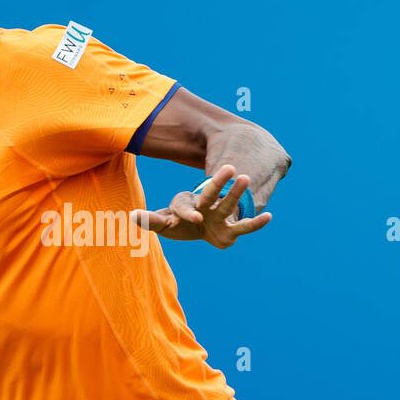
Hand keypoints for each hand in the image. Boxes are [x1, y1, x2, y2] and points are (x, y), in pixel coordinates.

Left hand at [131, 165, 272, 248]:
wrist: (199, 227)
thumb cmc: (178, 224)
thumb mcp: (163, 224)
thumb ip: (150, 220)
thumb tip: (130, 216)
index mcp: (185, 205)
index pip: (183, 204)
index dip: (187, 210)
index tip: (193, 217)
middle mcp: (204, 205)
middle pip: (209, 194)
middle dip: (218, 184)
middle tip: (229, 169)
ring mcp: (219, 215)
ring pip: (228, 203)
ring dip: (236, 191)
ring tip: (247, 177)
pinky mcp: (230, 229)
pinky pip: (244, 226)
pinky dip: (256, 223)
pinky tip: (269, 217)